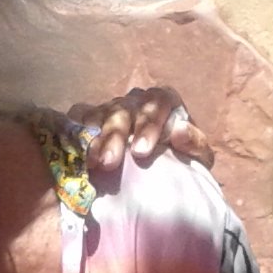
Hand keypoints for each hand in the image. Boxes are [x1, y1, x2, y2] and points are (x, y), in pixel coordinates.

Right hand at [69, 85, 212, 188]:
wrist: (163, 171)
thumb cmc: (183, 160)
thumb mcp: (198, 157)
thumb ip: (194, 144)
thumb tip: (178, 131)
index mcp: (164, 101)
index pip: (157, 102)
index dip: (148, 124)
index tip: (141, 152)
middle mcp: (136, 100)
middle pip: (124, 110)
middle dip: (115, 136)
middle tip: (109, 163)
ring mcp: (113, 107)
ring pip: (100, 115)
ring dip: (95, 139)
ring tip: (92, 162)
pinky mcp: (93, 117)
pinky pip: (80, 117)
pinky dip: (76, 130)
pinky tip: (73, 146)